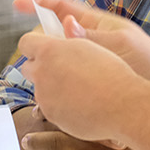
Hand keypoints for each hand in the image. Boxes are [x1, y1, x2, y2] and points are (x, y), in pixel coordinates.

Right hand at [15, 0, 149, 87]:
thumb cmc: (149, 61)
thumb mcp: (121, 45)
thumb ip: (93, 37)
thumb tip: (66, 25)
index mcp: (95, 24)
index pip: (62, 7)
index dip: (39, 3)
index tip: (17, 3)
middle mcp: (88, 38)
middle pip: (53, 33)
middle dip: (38, 40)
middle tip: (28, 55)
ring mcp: (88, 57)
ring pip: (57, 55)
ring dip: (44, 61)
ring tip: (35, 73)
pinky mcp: (88, 75)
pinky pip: (65, 72)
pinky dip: (55, 77)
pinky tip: (48, 89)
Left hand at [18, 30, 149, 144]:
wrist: (122, 106)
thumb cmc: (112, 73)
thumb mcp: (90, 46)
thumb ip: (68, 41)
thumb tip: (60, 34)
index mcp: (50, 50)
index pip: (26, 41)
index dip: (34, 44)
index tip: (44, 47)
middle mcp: (42, 73)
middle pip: (27, 67)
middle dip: (40, 67)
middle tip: (61, 68)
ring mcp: (44, 96)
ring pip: (40, 88)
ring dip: (52, 87)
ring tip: (79, 88)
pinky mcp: (51, 115)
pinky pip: (50, 106)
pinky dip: (60, 104)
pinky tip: (81, 103)